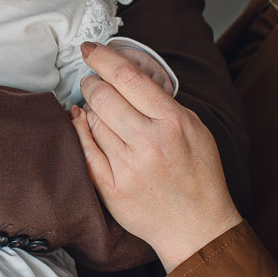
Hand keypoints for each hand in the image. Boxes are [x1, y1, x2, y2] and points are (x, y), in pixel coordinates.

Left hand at [71, 41, 239, 270]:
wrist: (197, 227)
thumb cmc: (199, 174)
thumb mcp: (195, 128)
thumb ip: (163, 103)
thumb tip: (126, 77)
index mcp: (173, 122)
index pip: (128, 77)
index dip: (103, 57)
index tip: (90, 49)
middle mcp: (149, 142)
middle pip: (104, 96)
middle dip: (92, 82)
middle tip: (92, 81)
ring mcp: (128, 167)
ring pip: (92, 121)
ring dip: (90, 109)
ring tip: (99, 110)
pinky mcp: (111, 188)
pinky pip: (84, 150)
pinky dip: (79, 130)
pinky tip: (80, 122)